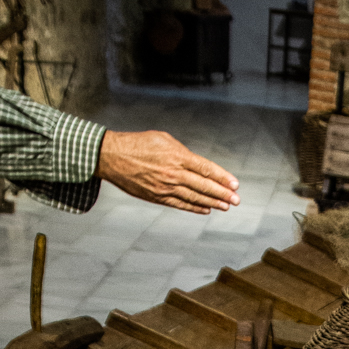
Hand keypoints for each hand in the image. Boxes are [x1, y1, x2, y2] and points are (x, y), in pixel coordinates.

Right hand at [96, 130, 238, 214]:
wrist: (112, 156)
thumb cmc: (138, 144)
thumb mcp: (163, 139)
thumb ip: (182, 152)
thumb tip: (196, 164)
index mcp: (177, 156)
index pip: (205, 168)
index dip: (222, 177)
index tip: (235, 184)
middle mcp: (173, 173)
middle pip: (204, 186)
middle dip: (223, 193)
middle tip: (237, 200)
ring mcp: (165, 187)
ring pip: (194, 197)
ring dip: (212, 203)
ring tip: (226, 206)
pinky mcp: (157, 197)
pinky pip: (180, 204)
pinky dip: (194, 207)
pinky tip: (206, 209)